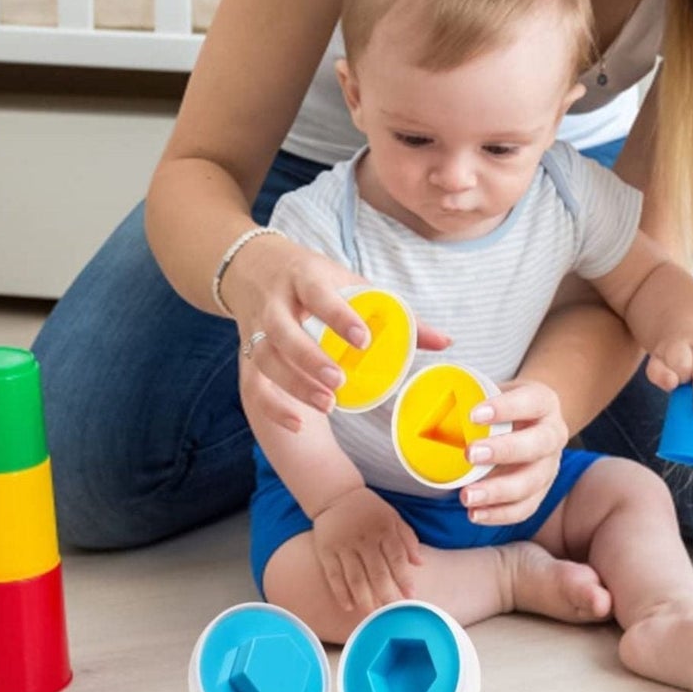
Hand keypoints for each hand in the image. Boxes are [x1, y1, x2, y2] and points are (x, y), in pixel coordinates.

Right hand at [226, 234, 450, 430]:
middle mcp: (276, 302)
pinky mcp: (246, 351)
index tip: (364, 340)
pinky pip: (252, 382)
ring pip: (264, 357)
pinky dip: (273, 405)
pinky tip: (297, 424)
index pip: (320, 295)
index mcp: (306, 277)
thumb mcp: (352, 282)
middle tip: (339, 383)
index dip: (339, 316)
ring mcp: (256, 326)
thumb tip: (446, 341)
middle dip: (309, 358)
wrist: (253, 267)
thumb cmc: (315, 279)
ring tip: (327, 405)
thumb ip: (398, 313)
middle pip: (283, 331)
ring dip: (293, 384)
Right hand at [312, 486, 422, 615]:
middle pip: (377, 573)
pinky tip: (349, 606)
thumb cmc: (369, 509)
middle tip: (392, 612)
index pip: (397, 558)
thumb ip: (408, 539)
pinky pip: (334, 576)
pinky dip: (341, 593)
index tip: (410, 596)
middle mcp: (364, 539)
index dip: (404, 579)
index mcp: (384, 529)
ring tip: (373, 614)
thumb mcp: (393, 517)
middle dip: (387, 595)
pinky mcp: (326, 551)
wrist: (336, 495)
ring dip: (365, 599)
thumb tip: (420, 563)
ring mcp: (344, 546)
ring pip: (356, 578)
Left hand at [459, 379, 567, 526]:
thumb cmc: (504, 406)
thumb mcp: (494, 391)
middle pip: (538, 444)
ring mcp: (550, 466)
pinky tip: (475, 514)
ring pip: (531, 482)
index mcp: (544, 402)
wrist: (531, 422)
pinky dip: (499, 514)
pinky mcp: (541, 492)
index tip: (473, 415)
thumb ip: (470, 395)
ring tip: (467, 496)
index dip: (505, 408)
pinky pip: (525, 508)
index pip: (531, 402)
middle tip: (469, 454)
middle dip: (503, 451)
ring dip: (498, 491)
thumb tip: (425, 400)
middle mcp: (554, 434)